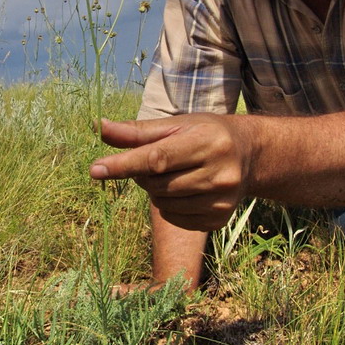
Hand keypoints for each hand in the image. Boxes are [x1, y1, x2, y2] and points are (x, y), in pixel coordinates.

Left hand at [89, 114, 251, 230]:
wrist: (249, 155)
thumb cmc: (205, 133)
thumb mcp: (176, 124)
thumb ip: (137, 130)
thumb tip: (100, 128)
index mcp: (208, 141)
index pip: (158, 158)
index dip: (124, 165)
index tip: (95, 170)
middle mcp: (220, 173)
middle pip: (157, 184)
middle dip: (143, 174)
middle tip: (154, 161)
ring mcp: (222, 200)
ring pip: (163, 204)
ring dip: (155, 190)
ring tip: (173, 174)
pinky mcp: (219, 219)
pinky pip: (174, 219)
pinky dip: (168, 206)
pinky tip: (183, 190)